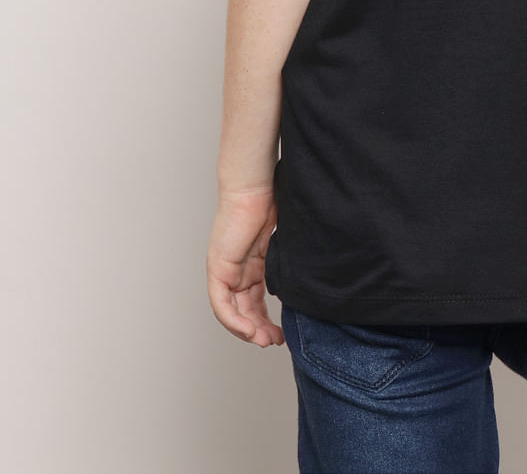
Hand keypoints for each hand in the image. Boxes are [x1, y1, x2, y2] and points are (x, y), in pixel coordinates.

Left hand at [206, 186, 284, 346]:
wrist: (255, 186)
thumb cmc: (272, 201)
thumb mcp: (285, 239)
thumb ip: (289, 260)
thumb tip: (309, 280)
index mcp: (251, 263)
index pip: (255, 299)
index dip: (266, 318)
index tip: (282, 332)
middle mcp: (236, 269)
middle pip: (244, 309)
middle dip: (260, 329)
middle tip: (275, 340)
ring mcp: (225, 269)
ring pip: (232, 311)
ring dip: (248, 329)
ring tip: (266, 340)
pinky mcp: (218, 268)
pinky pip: (221, 303)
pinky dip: (234, 320)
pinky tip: (249, 331)